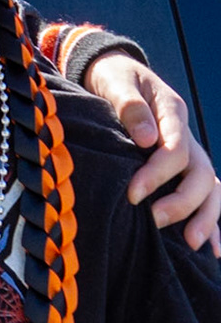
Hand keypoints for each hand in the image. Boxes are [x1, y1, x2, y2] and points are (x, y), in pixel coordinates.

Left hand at [83, 52, 220, 253]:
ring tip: (190, 242)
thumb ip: (129, 105)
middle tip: (153, 219)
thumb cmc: (112, 77)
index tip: (133, 194)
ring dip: (205, 217)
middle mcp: (186, 135)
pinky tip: (213, 250)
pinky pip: (207, 195)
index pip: (175, 149)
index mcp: (172, 112)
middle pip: (200, 173)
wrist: (115, 72)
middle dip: (181, 201)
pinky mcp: (184, 167)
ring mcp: (190, 152)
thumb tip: (147, 139)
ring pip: (211, 188)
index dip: (158, 174)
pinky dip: (213, 222)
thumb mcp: (115, 81)